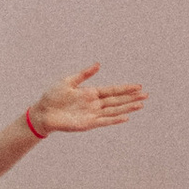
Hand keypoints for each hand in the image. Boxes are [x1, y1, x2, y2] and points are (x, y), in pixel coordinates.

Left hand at [30, 65, 146, 134]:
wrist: (42, 112)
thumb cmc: (53, 96)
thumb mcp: (68, 81)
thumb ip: (84, 74)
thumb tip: (98, 64)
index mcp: (90, 93)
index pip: (112, 90)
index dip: (125, 88)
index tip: (138, 86)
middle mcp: (94, 104)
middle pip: (117, 100)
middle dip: (131, 97)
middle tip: (146, 95)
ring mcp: (92, 114)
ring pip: (114, 110)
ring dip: (127, 107)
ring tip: (141, 105)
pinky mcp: (88, 123)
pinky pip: (104, 121)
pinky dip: (114, 119)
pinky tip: (125, 116)